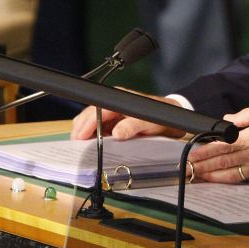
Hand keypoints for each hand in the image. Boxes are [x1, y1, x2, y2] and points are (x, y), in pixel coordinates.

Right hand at [69, 95, 184, 140]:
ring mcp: (113, 113)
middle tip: (76, 146)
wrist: (172, 119)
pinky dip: (92, 136)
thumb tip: (117, 133)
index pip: (96, 111)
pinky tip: (91, 146)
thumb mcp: (148, 122)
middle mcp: (113, 104)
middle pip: (89, 115)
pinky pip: (98, 128)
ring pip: (91, 121)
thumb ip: (133, 126)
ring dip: (85, 133)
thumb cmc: (160, 117)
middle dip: (81, 129)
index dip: (86, 124)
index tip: (80, 137)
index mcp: (118, 100)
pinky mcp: (114, 122)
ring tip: (81, 147)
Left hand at [189, 102, 248, 182]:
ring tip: (196, 177)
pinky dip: (228, 181)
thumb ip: (246, 116)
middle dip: (201, 167)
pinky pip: (243, 179)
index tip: (190, 155)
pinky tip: (218, 180)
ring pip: (230, 175)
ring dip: (211, 177)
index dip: (204, 152)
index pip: (221, 147)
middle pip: (221, 163)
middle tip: (186, 170)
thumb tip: (226, 121)